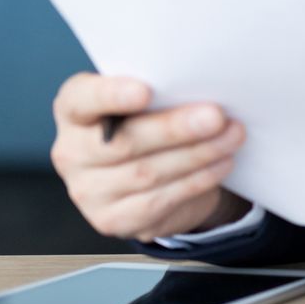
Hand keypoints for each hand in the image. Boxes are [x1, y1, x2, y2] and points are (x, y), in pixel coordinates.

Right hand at [49, 74, 250, 241]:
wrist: (151, 173)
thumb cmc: (148, 120)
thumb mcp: (148, 99)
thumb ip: (159, 89)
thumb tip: (201, 84)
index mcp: (74, 111)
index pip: (81, 99)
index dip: (110, 95)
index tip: (145, 91)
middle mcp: (72, 152)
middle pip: (122, 142)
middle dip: (175, 129)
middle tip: (216, 116)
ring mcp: (88, 191)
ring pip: (146, 174)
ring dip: (198, 154)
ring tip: (232, 135)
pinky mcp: (112, 220)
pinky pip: (158, 201)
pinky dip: (197, 180)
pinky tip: (221, 163)